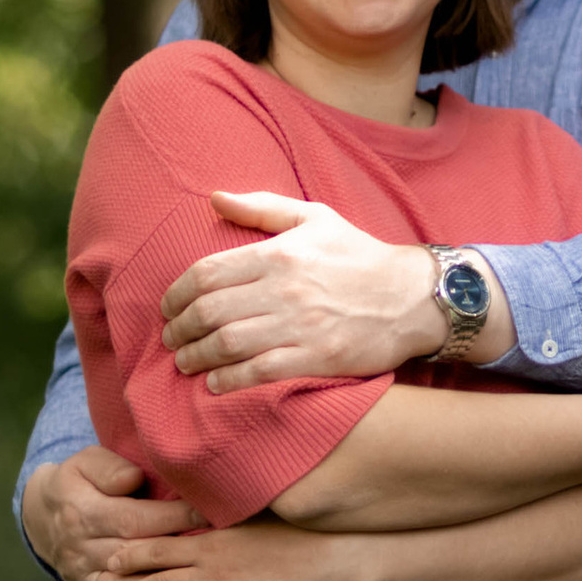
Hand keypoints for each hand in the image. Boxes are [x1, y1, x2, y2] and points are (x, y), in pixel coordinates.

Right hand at [23, 444, 201, 580]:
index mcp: (86, 511)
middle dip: (172, 557)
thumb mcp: (85, 463)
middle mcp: (83, 547)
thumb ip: (109, 469)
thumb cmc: (79, 483)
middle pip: (131, 556)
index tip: (208, 515)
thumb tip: (133, 480)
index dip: (173, 517)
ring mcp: (82, 575)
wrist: (43, 514)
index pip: (134, 518)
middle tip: (212, 559)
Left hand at [160, 192, 452, 390]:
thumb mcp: (315, 218)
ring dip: (197, 356)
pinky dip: (230, 379)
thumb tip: (215, 197)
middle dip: (180, 328)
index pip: (208, 273)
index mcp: (280, 253)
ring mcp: (301, 326)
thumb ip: (261, 207)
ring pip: (229, 343)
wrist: (413, 297)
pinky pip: (260, 372)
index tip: (168, 306)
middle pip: (211, 311)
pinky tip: (215, 383)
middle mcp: (285, 290)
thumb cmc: (360, 255)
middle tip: (171, 338)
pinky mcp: (317, 358)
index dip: (177, 293)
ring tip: (184, 362)